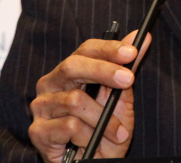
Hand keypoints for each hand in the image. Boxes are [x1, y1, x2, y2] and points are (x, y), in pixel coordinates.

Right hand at [28, 30, 151, 161]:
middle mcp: (51, 85)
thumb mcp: (122, 99)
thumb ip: (128, 68)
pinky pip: (69, 126)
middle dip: (104, 71)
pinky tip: (93, 144)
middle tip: (128, 80)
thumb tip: (143, 37)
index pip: (85, 50)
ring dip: (103, 120)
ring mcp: (42, 107)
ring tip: (117, 134)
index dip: (108, 48)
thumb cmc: (105, 131)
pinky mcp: (38, 131)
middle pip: (72, 66)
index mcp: (70, 72)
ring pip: (75, 101)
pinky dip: (89, 136)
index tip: (131, 52)